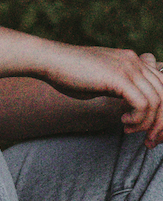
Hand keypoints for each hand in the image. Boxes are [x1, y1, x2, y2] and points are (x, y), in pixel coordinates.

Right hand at [47, 47, 162, 146]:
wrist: (49, 60)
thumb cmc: (69, 73)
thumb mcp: (102, 80)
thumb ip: (119, 87)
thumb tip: (131, 105)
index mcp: (133, 60)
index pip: (162, 87)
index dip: (160, 112)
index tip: (148, 130)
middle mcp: (135, 61)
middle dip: (160, 122)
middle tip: (148, 140)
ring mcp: (128, 67)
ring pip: (157, 101)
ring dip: (148, 123)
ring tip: (130, 130)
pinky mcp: (119, 77)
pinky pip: (143, 104)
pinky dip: (138, 118)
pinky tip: (123, 121)